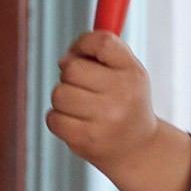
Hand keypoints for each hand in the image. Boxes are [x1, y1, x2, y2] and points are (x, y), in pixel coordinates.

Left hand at [47, 30, 190, 190]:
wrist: (137, 149)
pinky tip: (76, 122)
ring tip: (81, 106)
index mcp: (132, 72)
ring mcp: (104, 119)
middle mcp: (122, 94)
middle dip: (70, 75)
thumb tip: (68, 53)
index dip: (83, 44)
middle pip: (71, 68)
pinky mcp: (86, 139)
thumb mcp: (127, 73)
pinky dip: (59, 119)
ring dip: (64, 98)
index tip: (80, 54)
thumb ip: (103, 52)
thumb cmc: (125, 102)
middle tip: (82, 85)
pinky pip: (53, 118)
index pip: (102, 42)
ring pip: (58, 94)